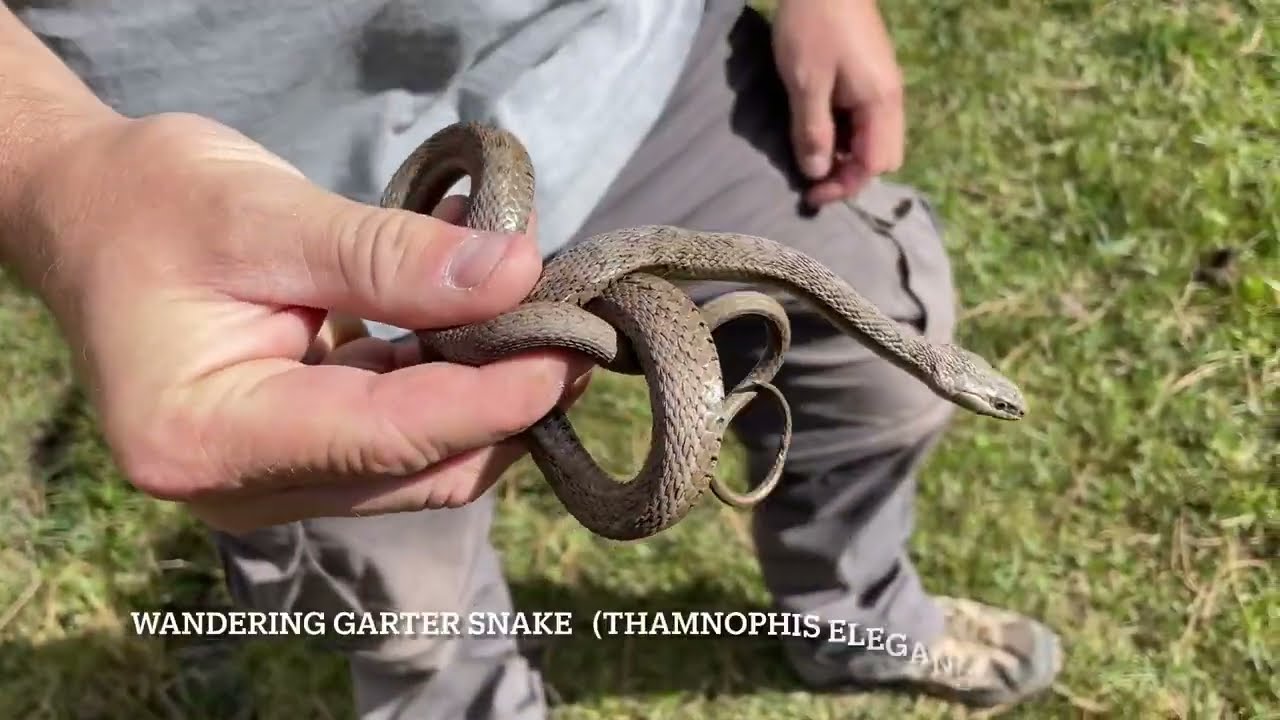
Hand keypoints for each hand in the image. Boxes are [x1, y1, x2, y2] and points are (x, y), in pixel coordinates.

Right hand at [12, 111, 590, 532]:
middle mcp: (232, 487)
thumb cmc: (148, 204)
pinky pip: (395, 442)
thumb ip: (389, 255)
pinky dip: (448, 387)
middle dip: (504, 407)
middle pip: (412, 470)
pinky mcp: (294, 458)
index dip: (493, 399)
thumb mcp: (265, 214)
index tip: (573, 352)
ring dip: (487, 400)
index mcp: (202, 435)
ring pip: (415, 466)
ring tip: (547, 324)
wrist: (88, 216)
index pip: (385, 436)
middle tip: (577, 332)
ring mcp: (263, 483)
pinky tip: (488, 329)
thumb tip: (518, 273)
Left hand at [772, 0, 905, 205]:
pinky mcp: (869, 75)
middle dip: (849, 174)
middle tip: (813, 177)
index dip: (844, 185)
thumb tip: (815, 173)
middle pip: (881, 156)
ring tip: (811, 156)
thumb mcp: (805, 82)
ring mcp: (882, 85)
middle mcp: (890, 99)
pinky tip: (819, 129)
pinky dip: (844, 134)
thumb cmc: (813, 26)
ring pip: (873, 138)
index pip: (874, 165)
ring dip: (846, 155)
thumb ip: (812, 130)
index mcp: (880, 103)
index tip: (810, 194)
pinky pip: (864, 119)